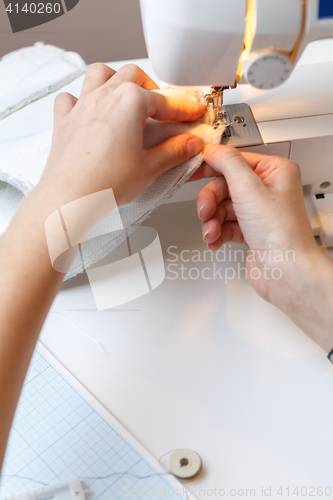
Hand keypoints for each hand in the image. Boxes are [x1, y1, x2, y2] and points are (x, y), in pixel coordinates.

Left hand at [38, 63, 204, 206]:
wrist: (70, 197)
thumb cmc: (105, 183)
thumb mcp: (150, 168)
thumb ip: (174, 151)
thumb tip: (190, 143)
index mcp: (129, 102)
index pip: (165, 102)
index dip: (183, 109)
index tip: (192, 113)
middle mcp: (104, 96)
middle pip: (133, 75)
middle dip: (151, 87)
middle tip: (161, 108)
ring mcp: (82, 106)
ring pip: (100, 74)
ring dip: (116, 79)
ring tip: (126, 96)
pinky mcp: (65, 120)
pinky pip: (70, 97)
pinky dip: (81, 98)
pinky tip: (90, 110)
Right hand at [194, 145, 320, 301]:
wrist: (285, 272)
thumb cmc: (281, 234)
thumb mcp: (249, 188)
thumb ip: (227, 163)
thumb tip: (212, 150)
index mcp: (275, 172)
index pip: (235, 161)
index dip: (213, 167)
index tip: (194, 171)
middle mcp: (268, 190)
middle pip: (224, 185)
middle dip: (210, 201)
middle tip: (205, 211)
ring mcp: (258, 212)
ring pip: (221, 207)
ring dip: (212, 220)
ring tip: (212, 231)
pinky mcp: (250, 231)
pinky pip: (224, 225)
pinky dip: (216, 232)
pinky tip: (215, 239)